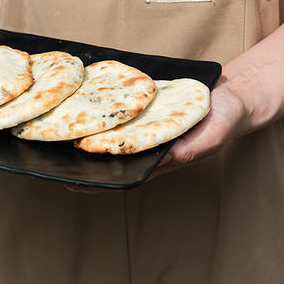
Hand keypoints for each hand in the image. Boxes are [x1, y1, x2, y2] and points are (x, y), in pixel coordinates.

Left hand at [65, 82, 248, 191]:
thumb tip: (161, 159)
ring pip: (112, 137)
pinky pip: (121, 116)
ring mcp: (143, 130)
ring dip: (90, 136)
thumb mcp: (205, 142)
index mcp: (159, 162)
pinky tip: (87, 108)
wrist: (228, 100)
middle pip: (111, 159)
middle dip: (85, 161)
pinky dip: (106, 115)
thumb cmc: (220, 125)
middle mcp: (147, 149)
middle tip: (54, 160)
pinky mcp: (145, 112)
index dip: (99, 183)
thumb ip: (184, 152)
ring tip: (62, 135)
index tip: (73, 183)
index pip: (123, 177)